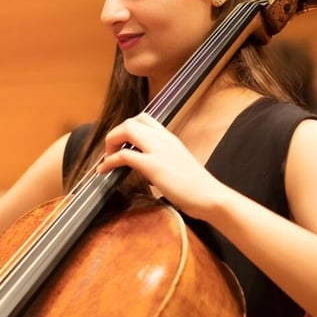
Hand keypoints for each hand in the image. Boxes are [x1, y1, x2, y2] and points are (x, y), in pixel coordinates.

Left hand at [96, 113, 230, 221]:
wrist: (211, 197)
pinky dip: (109, 161)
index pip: (143, 118)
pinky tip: (104, 170)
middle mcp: (163, 138)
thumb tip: (141, 163)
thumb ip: (160, 157)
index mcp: (169, 137)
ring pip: (126, 130)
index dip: (126, 128)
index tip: (121, 143)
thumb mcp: (176, 163)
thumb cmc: (196, 186)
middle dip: (114, 135)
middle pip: (130, 122)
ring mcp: (158, 150)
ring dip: (111, 143)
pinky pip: (124, 155)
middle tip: (111, 152)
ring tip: (107, 158)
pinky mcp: (153, 165)